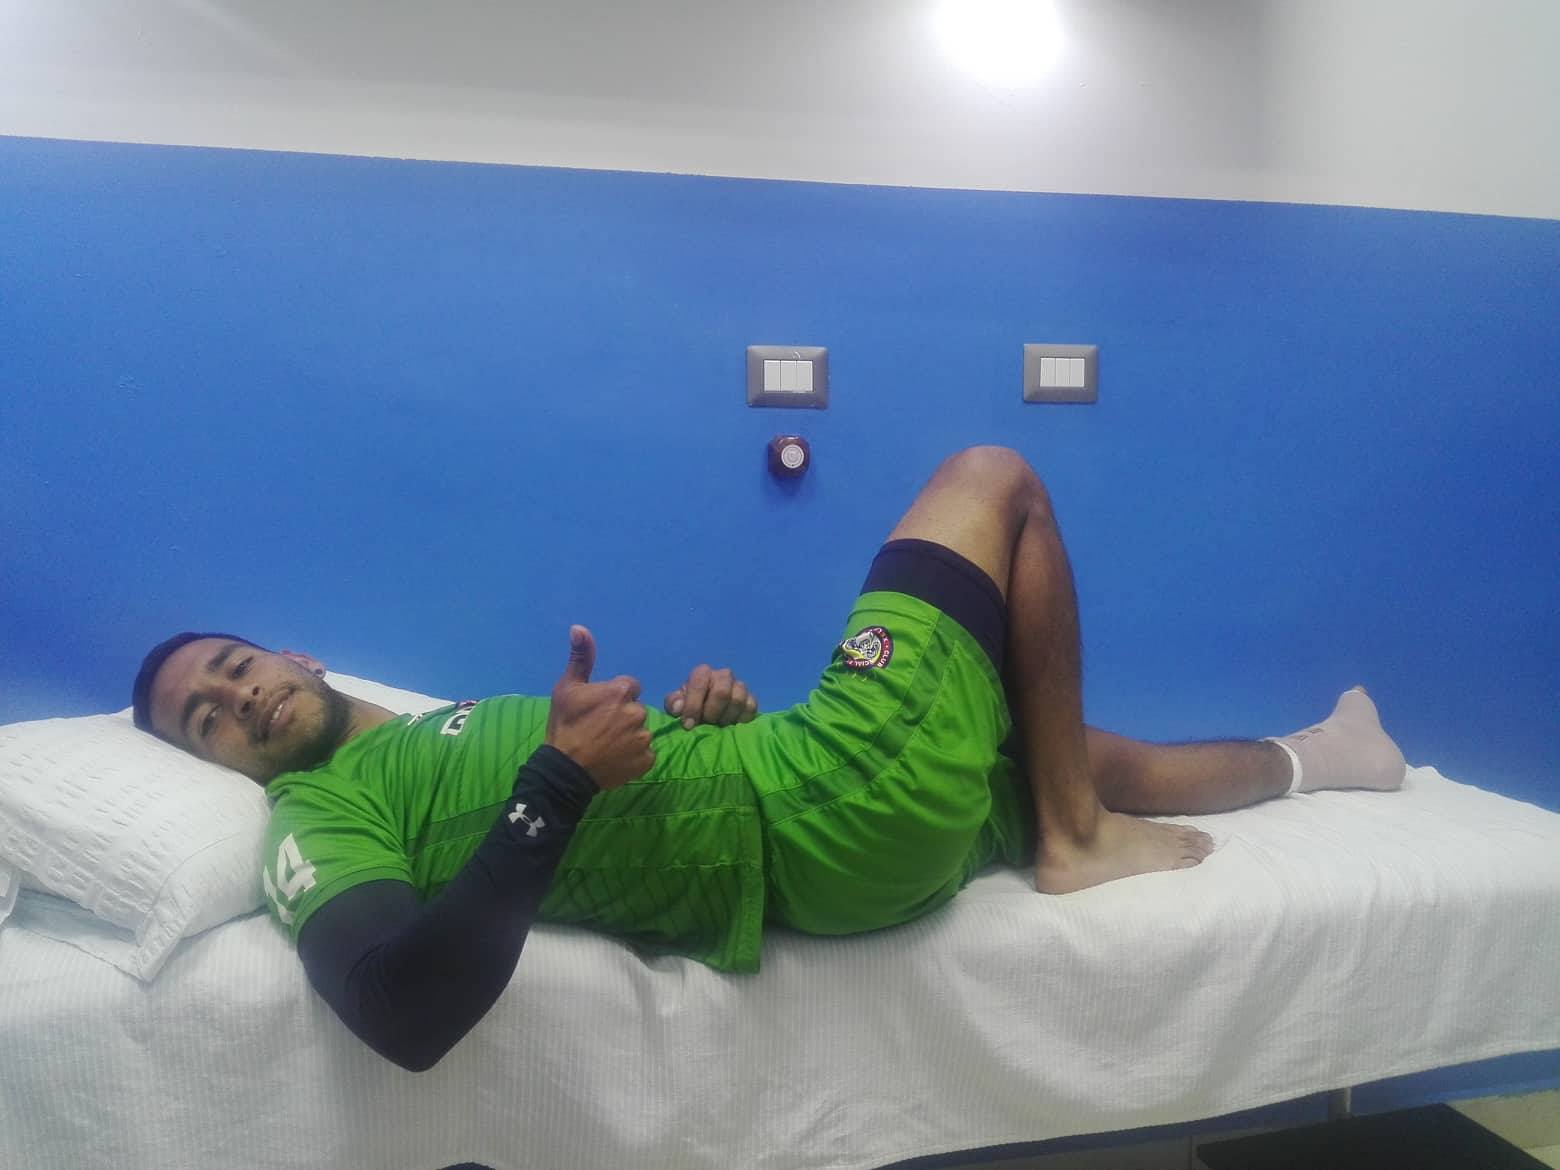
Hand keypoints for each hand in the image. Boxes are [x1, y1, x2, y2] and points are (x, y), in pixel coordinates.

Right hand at [545, 626, 653, 789]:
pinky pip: (645, 753)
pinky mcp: (647, 760)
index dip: (614, 698)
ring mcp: (644, 738)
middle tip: (601, 729)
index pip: (629, 687)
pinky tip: (616, 758)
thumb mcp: (566, 688)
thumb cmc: (564, 726)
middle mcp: (637, 712)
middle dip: (622, 716)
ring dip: (629, 736)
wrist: (564, 770)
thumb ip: (580, 658)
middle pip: (636, 708)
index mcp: (621, 691)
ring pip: (641, 731)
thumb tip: (579, 627)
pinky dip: (634, 755)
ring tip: (607, 745)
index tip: (599, 710)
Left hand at [665, 664, 758, 729]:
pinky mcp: (751, 699)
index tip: (688, 724)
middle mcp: (723, 675)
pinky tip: (731, 725)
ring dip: (726, 718)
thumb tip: (679, 708)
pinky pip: (751, 707)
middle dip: (711, 713)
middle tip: (706, 723)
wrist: (707, 713)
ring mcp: (739, 686)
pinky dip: (740, 719)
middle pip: (722, 692)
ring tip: (718, 725)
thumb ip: (673, 703)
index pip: (699, 682)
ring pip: (737, 700)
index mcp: (703, 673)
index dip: (693, 705)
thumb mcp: (676, 705)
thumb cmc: (689, 706)